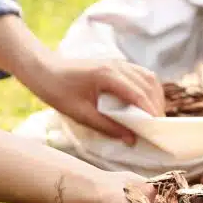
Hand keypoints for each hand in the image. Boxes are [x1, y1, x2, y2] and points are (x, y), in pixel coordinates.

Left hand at [23, 57, 165, 144]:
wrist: (44, 70)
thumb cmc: (58, 91)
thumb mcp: (80, 114)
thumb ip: (107, 126)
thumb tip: (132, 139)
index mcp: (107, 75)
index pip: (138, 94)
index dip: (151, 112)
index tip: (158, 129)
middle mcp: (117, 65)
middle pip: (148, 85)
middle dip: (157, 106)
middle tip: (158, 128)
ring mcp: (119, 63)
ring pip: (149, 78)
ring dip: (156, 97)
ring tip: (154, 117)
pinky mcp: (118, 65)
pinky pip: (142, 75)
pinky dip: (149, 90)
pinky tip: (147, 104)